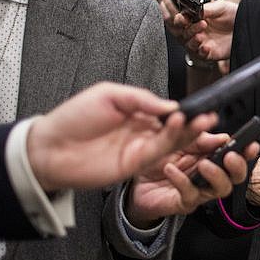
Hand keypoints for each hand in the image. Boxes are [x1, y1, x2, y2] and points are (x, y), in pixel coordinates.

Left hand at [26, 82, 216, 191]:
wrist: (48, 147)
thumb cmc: (72, 118)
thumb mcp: (109, 95)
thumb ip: (142, 99)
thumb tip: (170, 105)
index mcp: (137, 114)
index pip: (168, 112)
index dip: (185, 110)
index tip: (202, 106)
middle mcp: (142, 132)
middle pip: (176, 129)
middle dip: (195, 123)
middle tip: (212, 116)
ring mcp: (139, 149)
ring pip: (172, 142)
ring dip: (189, 132)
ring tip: (203, 120)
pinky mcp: (134, 165)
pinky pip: (158, 152)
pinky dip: (170, 140)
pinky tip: (177, 125)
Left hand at [125, 130, 259, 227]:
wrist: (136, 179)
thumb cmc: (159, 159)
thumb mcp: (179, 140)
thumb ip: (200, 138)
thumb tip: (222, 136)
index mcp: (212, 158)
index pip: (236, 156)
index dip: (247, 151)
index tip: (251, 144)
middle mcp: (210, 176)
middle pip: (236, 177)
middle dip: (237, 166)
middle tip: (230, 157)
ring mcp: (200, 191)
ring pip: (220, 190)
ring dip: (215, 175)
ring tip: (203, 164)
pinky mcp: (184, 203)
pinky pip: (189, 194)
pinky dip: (181, 180)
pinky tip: (170, 169)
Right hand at [180, 0, 238, 60]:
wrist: (247, 26)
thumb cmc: (233, 15)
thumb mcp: (220, 7)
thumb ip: (207, 8)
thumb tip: (195, 9)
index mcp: (195, 18)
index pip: (181, 19)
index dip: (179, 19)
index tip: (183, 17)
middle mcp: (196, 30)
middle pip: (182, 32)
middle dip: (186, 28)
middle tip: (196, 22)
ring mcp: (202, 42)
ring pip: (189, 44)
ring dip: (192, 39)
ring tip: (201, 33)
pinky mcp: (209, 53)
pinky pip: (200, 54)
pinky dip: (201, 51)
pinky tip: (206, 47)